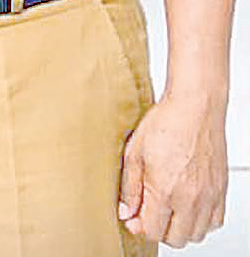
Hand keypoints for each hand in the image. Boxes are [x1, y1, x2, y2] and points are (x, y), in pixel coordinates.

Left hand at [118, 91, 227, 245]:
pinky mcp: (221, 190)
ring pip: (197, 233)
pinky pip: (215, 221)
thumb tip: (126, 212)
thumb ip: (130, 188)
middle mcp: (190, 198)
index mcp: (165, 190)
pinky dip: (201, 220)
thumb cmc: (166, 123)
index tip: (133, 215)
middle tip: (148, 212)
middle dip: (158, 230)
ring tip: (167, 209)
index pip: (153, 231)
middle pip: (175, 238)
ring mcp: (209, 196)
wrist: (195, 108)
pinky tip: (187, 205)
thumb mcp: (134, 154)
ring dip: (180, 227)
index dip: (139, 226)